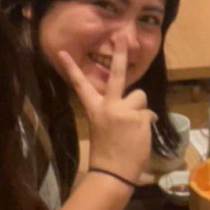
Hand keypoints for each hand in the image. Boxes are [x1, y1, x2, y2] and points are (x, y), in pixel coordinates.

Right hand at [58, 35, 155, 183]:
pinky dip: (147, 123)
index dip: (72, 68)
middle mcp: (108, 105)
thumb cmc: (108, 155)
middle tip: (123, 36)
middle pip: (116, 75)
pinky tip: (139, 136)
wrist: (112, 173)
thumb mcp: (104, 129)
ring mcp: (124, 110)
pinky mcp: (139, 117)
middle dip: (120, 53)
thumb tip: (141, 108)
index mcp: (94, 109)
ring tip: (133, 127)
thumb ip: (116, 114)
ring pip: (140, 97)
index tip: (62, 52)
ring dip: (140, 109)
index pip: (80, 86)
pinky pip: (148, 113)